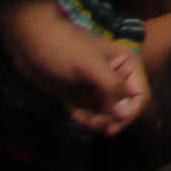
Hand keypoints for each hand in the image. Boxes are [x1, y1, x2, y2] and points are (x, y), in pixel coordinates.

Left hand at [0, 0, 146, 133]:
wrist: (30, 43)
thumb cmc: (63, 48)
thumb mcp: (89, 66)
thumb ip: (111, 88)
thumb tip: (124, 114)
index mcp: (127, 65)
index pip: (140, 95)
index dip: (129, 113)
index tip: (111, 127)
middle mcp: (118, 77)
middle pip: (125, 108)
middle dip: (110, 119)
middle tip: (92, 123)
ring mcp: (100, 87)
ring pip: (110, 114)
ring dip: (97, 121)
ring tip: (80, 119)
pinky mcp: (84, 94)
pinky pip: (94, 113)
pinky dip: (87, 119)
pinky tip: (74, 115)